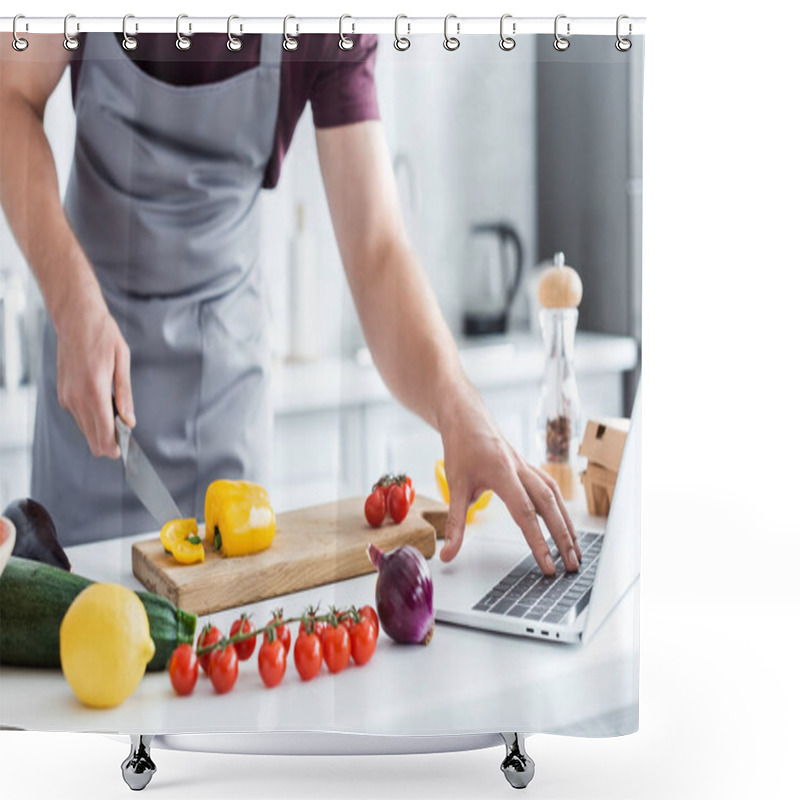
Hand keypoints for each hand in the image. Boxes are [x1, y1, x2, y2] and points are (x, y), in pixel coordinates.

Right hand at [54, 293, 134, 457]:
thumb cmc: (103, 335)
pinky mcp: (63, 393)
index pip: (104, 433)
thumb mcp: (122, 360)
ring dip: (100, 429)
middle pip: (92, 438)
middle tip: (125, 436)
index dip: (116, 446)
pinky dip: (91, 417)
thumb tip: (129, 421)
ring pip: (85, 429)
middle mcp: (77, 397)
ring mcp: (67, 396)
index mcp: (94, 390)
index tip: (126, 449)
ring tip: (117, 415)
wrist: (75, 318)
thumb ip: (125, 394)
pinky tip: (103, 405)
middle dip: (109, 443)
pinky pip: (79, 416)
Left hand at [438, 386, 580, 574]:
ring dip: (567, 523)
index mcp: (503, 473)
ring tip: (576, 549)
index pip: (526, 514)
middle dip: (563, 537)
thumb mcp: (454, 486)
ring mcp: (527, 467)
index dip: (538, 542)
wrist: (466, 416)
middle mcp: (520, 469)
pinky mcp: (528, 467)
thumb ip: (455, 524)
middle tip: (572, 566)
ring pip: (555, 496)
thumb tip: (447, 555)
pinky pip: (550, 487)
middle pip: (549, 506)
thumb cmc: (461, 446)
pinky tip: (565, 522)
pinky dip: (561, 506)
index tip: (548, 566)